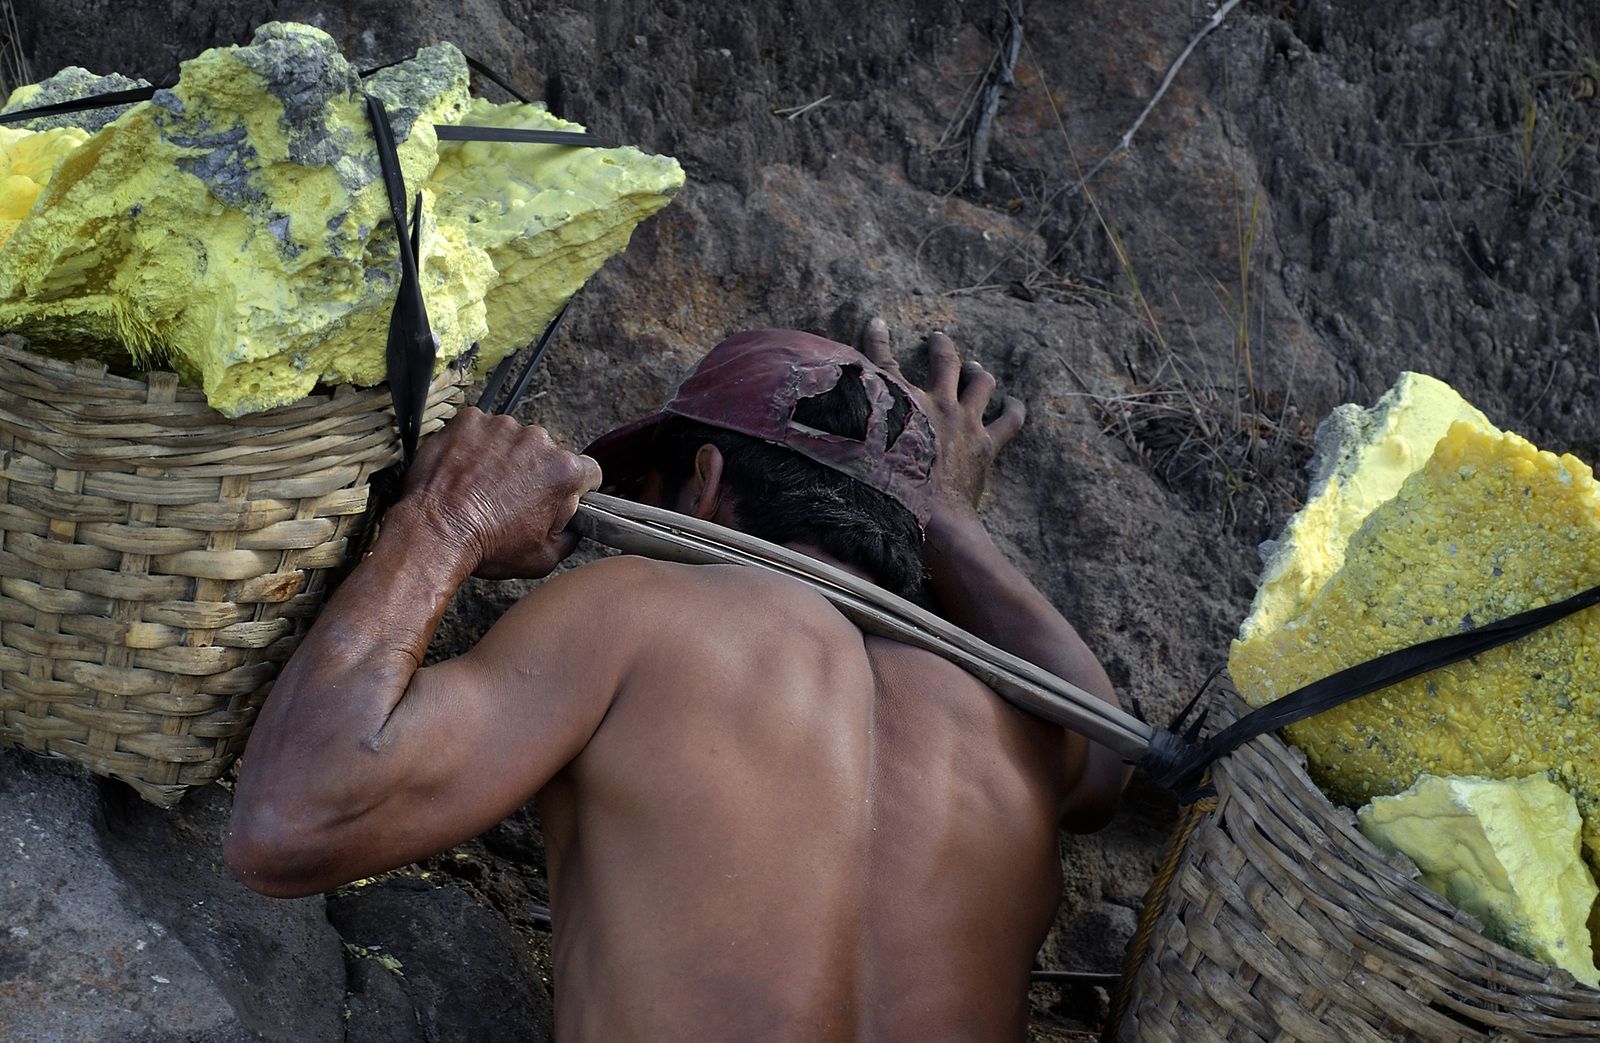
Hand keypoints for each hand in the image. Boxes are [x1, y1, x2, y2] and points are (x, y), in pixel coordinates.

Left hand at [398, 408, 602, 579]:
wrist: (435, 533)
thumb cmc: (487, 547)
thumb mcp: (544, 559)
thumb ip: (570, 537)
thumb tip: (574, 527)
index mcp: (563, 471)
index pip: (588, 472)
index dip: (576, 489)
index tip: (556, 498)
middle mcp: (537, 440)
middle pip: (546, 454)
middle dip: (534, 473)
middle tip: (509, 500)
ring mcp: (501, 426)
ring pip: (512, 440)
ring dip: (503, 458)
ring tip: (481, 487)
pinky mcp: (469, 421)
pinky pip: (480, 430)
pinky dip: (474, 446)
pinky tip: (465, 472)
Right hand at [859, 317, 1024, 512]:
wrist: (933, 518)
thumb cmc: (891, 493)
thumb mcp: (860, 458)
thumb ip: (843, 439)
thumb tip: (817, 438)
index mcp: (902, 404)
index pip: (883, 362)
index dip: (877, 340)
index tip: (877, 322)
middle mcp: (937, 405)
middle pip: (944, 362)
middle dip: (941, 347)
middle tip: (939, 338)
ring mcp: (965, 422)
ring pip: (981, 383)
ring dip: (978, 373)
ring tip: (977, 368)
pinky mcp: (985, 444)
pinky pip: (1009, 421)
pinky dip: (1014, 410)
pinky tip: (1015, 404)